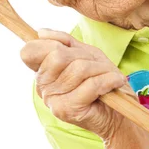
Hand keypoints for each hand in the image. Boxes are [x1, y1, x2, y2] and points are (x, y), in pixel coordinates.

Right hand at [20, 28, 138, 141]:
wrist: (118, 115)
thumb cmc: (103, 83)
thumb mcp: (86, 55)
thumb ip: (65, 42)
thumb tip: (41, 32)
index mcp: (43, 72)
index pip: (30, 51)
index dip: (51, 44)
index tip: (71, 49)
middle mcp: (43, 87)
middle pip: (57, 56)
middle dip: (84, 56)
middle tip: (99, 67)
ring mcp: (53, 100)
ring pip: (77, 69)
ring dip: (101, 70)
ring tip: (109, 77)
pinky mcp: (67, 110)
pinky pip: (90, 84)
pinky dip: (108, 80)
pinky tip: (114, 83)